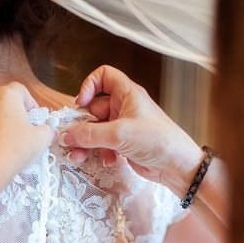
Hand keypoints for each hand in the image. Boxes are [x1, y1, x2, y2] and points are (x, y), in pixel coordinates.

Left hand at [0, 83, 55, 184]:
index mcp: (6, 96)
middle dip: (10, 113)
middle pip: (0, 101)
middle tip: (20, 133)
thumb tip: (47, 131)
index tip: (34, 120)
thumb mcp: (41, 139)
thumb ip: (46, 131)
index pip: (20, 90)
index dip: (29, 104)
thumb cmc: (17, 149)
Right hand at [60, 65, 200, 192]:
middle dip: (82, 125)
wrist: (178, 167)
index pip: (104, 76)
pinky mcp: (125, 145)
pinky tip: (107, 162)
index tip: (81, 102)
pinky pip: (104, 144)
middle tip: (71, 140)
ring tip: (80, 157)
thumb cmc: (158, 141)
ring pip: (97, 130)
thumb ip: (90, 135)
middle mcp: (126, 107)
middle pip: (94, 108)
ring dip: (87, 143)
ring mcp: (125, 127)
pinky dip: (101, 152)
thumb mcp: (120, 134)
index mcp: (128, 94)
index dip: (89, 85)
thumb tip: (65, 136)